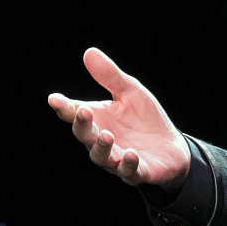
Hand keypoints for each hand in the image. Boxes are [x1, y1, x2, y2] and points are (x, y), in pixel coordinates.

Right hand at [47, 47, 189, 187]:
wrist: (171, 145)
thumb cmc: (145, 118)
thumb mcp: (130, 92)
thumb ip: (109, 76)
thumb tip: (89, 52)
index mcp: (97, 120)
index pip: (75, 114)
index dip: (64, 107)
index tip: (54, 100)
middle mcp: (102, 142)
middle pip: (85, 137)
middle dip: (82, 126)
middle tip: (84, 112)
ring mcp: (117, 160)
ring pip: (103, 158)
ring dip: (102, 147)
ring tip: (106, 135)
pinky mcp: (137, 172)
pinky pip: (129, 172)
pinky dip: (128, 165)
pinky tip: (131, 154)